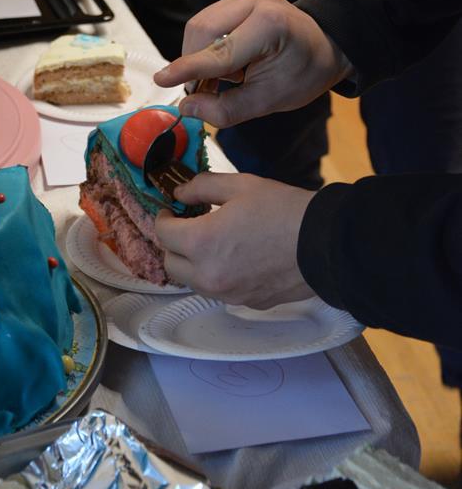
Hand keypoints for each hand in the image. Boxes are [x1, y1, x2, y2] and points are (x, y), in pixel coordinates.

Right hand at [155, 0, 352, 127]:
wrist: (325, 46)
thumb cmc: (303, 74)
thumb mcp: (271, 100)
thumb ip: (228, 109)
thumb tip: (187, 109)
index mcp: (269, 24)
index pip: (220, 51)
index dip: (188, 68)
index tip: (162, 80)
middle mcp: (255, 0)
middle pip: (201, 30)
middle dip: (195, 64)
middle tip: (207, 91)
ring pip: (199, 25)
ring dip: (201, 56)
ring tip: (228, 76)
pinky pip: (207, 22)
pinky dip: (208, 47)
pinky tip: (228, 62)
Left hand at [155, 171, 314, 307]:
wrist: (324, 244)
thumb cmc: (282, 210)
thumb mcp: (240, 185)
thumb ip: (202, 187)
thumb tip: (180, 193)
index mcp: (202, 243)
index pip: (163, 234)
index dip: (163, 218)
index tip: (171, 210)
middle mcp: (209, 275)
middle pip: (171, 264)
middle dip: (173, 244)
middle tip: (188, 226)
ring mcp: (228, 294)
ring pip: (193, 282)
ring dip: (192, 263)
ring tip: (212, 242)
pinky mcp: (247, 303)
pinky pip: (219, 291)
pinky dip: (217, 276)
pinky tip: (234, 258)